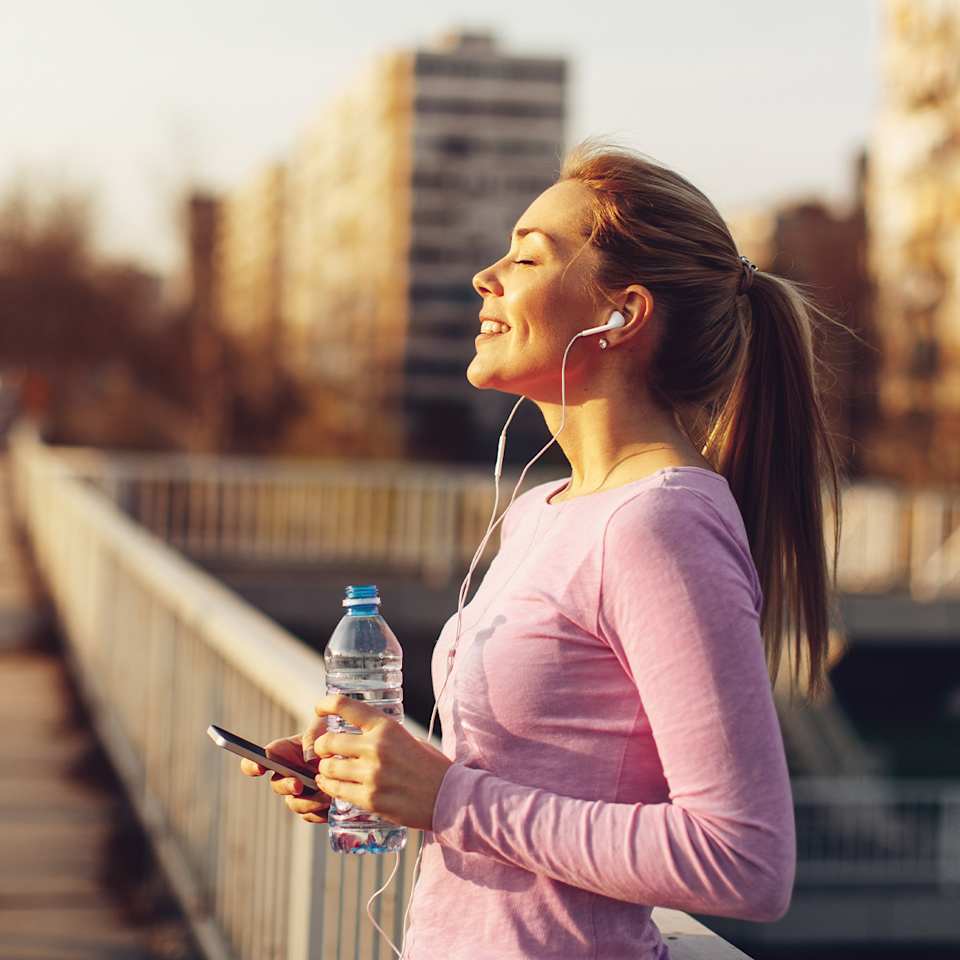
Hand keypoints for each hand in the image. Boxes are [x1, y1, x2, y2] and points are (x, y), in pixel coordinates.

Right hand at [239, 734, 331, 823]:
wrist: (346, 749)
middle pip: (277, 786)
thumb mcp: (322, 727)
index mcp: (282, 752)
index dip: (252, 765)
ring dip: (308, 802)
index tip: (259, 767)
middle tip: (299, 784)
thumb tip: (309, 759)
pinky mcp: (314, 805)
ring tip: (326, 796)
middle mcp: (287, 774)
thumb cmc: (330, 733)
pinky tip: (332, 804)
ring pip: (294, 804)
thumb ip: (313, 737)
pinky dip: (320, 812)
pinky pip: (310, 815)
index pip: (257, 760)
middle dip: (286, 786)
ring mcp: (299, 792)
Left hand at [304, 694, 452, 831]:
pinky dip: (330, 788)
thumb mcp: (408, 738)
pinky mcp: (369, 799)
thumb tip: (354, 735)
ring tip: (329, 771)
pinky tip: (332, 786)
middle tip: (324, 751)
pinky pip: (336, 791)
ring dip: (324, 770)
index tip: (319, 709)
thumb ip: (381, 736)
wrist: (449, 797)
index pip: (345, 706)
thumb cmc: (430, 766)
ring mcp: (371, 775)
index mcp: (387, 727)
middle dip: (321, 747)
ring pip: (328, 769)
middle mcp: (376, 748)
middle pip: (328, 741)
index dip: (325, 704)